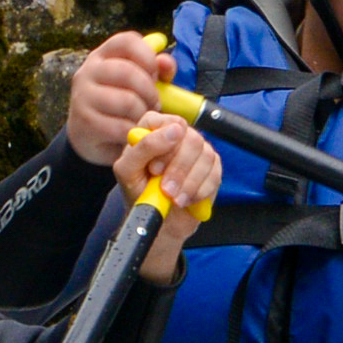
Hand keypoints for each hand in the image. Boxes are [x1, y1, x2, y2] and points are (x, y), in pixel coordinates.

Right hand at [63, 28, 172, 163]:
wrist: (92, 139)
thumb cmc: (122, 106)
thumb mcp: (141, 84)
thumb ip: (157, 71)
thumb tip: (165, 62)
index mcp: (103, 55)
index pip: (126, 41)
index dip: (148, 55)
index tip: (157, 74)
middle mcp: (88, 71)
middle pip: (127, 71)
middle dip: (150, 91)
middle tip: (155, 104)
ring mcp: (82, 96)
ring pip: (126, 101)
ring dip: (143, 113)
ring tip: (144, 118)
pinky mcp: (84, 122)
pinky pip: (120, 126)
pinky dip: (133, 131)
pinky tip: (133, 132)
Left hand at [109, 111, 216, 278]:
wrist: (157, 221)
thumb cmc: (139, 193)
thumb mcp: (127, 171)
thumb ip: (143, 147)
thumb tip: (172, 131)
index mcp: (154, 130)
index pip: (170, 121)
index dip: (165, 144)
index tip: (156, 167)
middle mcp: (178, 137)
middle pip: (192, 139)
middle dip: (179, 170)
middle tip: (165, 190)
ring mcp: (197, 152)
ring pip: (206, 156)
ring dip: (189, 184)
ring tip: (174, 199)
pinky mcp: (212, 169)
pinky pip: (215, 174)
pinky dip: (200, 191)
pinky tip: (187, 200)